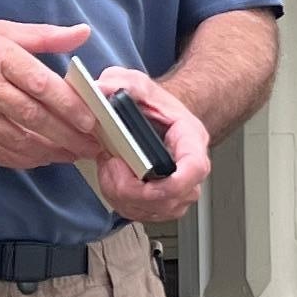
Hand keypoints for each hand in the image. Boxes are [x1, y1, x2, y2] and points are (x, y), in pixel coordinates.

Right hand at [0, 19, 103, 170]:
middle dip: (69, 136)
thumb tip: (82, 33)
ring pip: (19, 141)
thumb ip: (43, 36)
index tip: (93, 120)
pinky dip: (24, 160)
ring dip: (51, 152)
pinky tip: (42, 158)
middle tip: (92, 145)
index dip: (71, 107)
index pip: (42, 86)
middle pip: (34, 118)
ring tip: (73, 154)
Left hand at [92, 68, 210, 224]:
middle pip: (170, 198)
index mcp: (190, 138)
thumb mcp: (134, 83)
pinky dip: (120, 201)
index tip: (147, 179)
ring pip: (153, 211)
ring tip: (111, 169)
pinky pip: (142, 214)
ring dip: (122, 196)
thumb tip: (101, 90)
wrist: (154, 118)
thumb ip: (119, 82)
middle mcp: (189, 169)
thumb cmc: (150, 105)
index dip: (174, 182)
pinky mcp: (162, 202)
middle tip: (112, 165)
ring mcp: (178, 190)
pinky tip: (114, 180)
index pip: (195, 168)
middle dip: (132, 189)